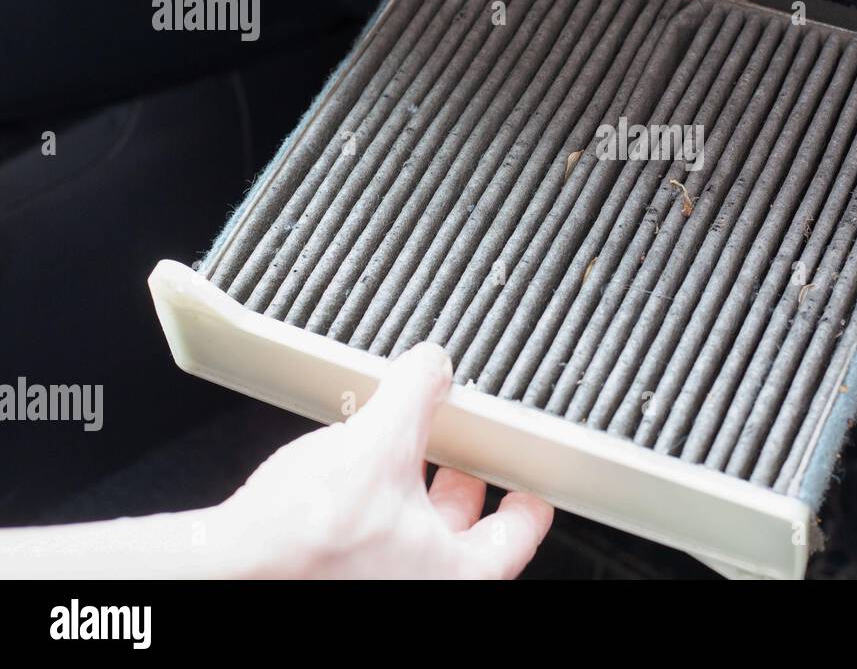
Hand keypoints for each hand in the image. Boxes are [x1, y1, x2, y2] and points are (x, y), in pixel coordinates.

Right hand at [216, 342, 552, 578]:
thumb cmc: (307, 537)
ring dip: (413, 495)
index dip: (527, 498)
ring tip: (402, 451)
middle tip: (461, 449)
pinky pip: (377, 546)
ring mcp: (381, 590)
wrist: (228, 570)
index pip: (518, 535)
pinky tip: (356, 477)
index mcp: (461, 575)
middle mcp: (427, 591)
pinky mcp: (339, 583)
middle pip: (465, 536)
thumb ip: (416, 394)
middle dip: (461, 485)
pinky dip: (376, 510)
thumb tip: (431, 365)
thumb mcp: (378, 441)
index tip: (530, 481)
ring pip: (418, 541)